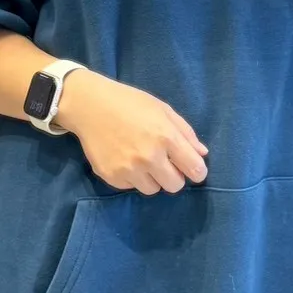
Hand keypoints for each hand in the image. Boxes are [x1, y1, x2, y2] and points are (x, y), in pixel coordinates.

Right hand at [55, 69, 208, 195]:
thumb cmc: (130, 103)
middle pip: (175, 186)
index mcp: (166, 138)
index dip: (197, 170)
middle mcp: (149, 157)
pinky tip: (125, 160)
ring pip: (153, 190)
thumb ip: (186, 133)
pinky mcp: (112, 177)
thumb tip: (202, 154)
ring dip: (153, 178)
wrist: (90, 106)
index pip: (195, 170)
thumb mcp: (163, 110)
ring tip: (142, 159)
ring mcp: (129, 170)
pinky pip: (131, 187)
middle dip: (174, 176)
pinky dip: (132, 178)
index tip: (192, 167)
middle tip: (165, 162)